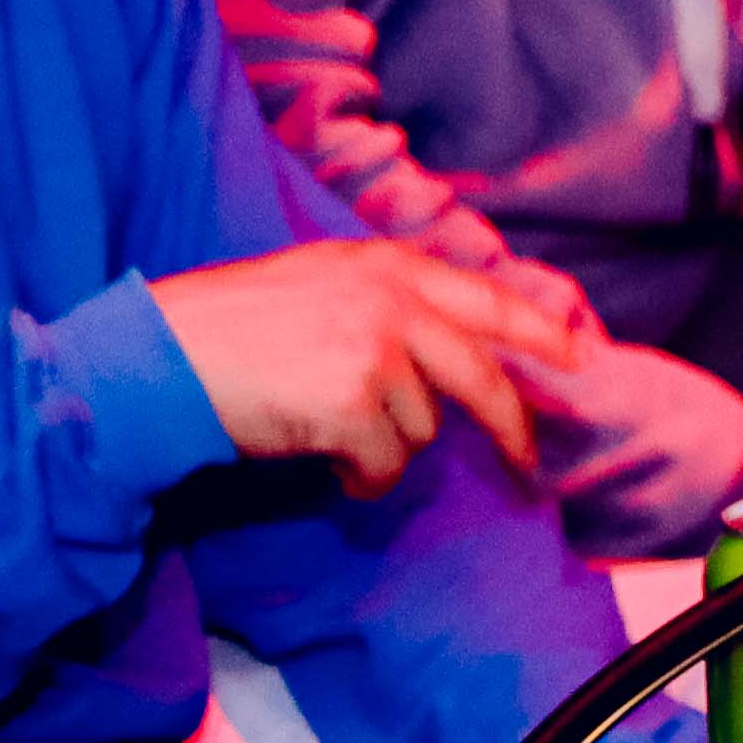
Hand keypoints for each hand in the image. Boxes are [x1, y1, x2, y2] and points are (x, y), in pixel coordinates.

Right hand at [142, 238, 580, 493]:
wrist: (159, 358)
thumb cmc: (229, 329)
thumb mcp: (321, 284)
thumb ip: (388, 302)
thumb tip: (448, 348)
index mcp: (388, 267)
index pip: (489, 299)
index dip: (542, 331)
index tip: (583, 356)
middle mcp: (395, 300)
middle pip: (482, 373)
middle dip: (512, 424)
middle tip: (528, 463)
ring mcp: (379, 350)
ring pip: (423, 426)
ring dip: (387, 447)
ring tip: (332, 436)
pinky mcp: (355, 401)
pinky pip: (386, 462)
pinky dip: (364, 476)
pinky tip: (329, 465)